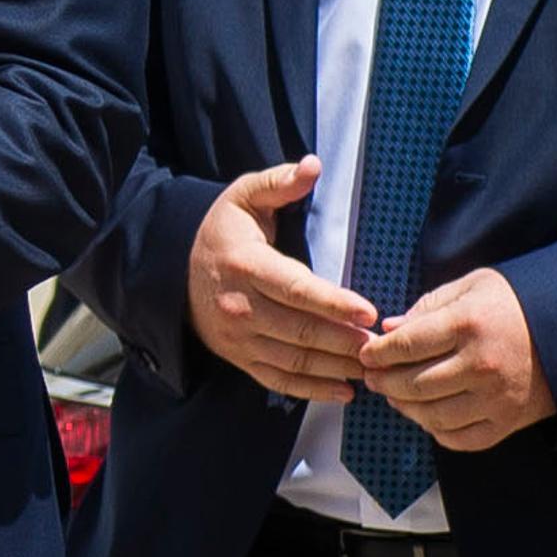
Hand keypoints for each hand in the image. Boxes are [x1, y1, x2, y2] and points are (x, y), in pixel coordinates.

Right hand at [186, 157, 376, 400]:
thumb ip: (279, 183)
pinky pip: (278, 380)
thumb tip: (314, 165)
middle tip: (381, 344)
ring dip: (336, 367)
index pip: (294, 288)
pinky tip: (344, 391)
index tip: (369, 312)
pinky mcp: (239, 358)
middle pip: (299, 330)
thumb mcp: (243, 197)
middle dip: (344, 340)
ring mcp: (238, 337)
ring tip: (372, 367)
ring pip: (294, 360)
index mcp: (244, 265)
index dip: (333, 303)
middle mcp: (238, 305)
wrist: (175, 270)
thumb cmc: (223, 231)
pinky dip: (313, 390)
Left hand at [359, 268, 556, 450]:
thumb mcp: (472, 286)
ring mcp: (496, 397)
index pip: (406, 345)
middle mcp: (481, 365)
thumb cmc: (517, 302)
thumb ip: (427, 306)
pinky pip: (462, 438)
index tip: (365, 353)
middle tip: (372, 377)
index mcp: (467, 325)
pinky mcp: (509, 421)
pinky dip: (437, 431)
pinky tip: (427, 415)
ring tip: (394, 396)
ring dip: (405, 408)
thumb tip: (389, 329)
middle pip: (414, 384)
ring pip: (433, 415)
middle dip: (384, 382)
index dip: (377, 352)